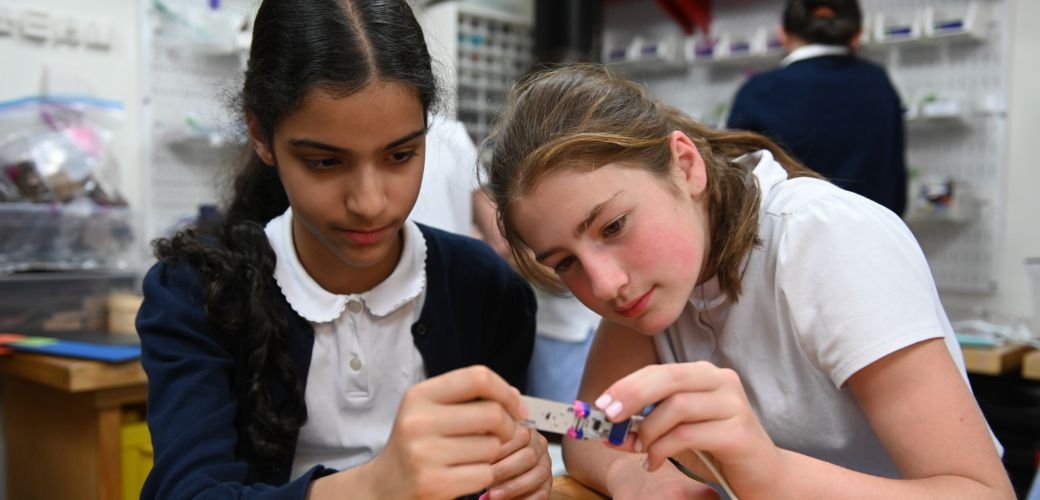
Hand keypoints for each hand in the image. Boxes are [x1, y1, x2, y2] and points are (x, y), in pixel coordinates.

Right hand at [370, 365, 526, 498]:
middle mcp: (418, 421)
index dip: (506, 391)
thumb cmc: (417, 445)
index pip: (477, 378)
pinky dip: (484, 475)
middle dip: (508, 426)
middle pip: (492, 414)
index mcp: (419, 396)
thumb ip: (469, 399)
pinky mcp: (434, 483)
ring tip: (474, 456)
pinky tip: (467, 474)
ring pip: (492, 446)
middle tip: (504, 435)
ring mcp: (425, 454)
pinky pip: (485, 473)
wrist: (384, 487)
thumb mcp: (431, 411)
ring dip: (493, 453)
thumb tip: (515, 396)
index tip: (516, 408)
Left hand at [483, 426, 550, 498]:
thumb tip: (478, 450)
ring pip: (536, 476)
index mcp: (528, 433)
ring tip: (493, 494)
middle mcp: (540, 448)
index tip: (483, 456)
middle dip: (505, 469)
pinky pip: (541, 494)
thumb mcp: (494, 445)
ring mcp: (545, 467)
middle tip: (486, 477)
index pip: (521, 436)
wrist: (507, 470)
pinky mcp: (546, 486)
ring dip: (513, 487)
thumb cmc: (498, 455)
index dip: (502, 447)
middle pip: (529, 456)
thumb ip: (489, 444)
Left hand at [595, 362, 782, 493]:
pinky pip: (689, 434)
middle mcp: (721, 381)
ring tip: (642, 451)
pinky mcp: (739, 432)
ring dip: (649, 431)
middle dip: (632, 397)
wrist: (764, 475)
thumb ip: (644, 428)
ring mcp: (733, 404)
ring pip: (677, 406)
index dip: (627, 385)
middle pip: (668, 379)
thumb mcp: (675, 435)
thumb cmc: (715, 450)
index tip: (601, 403)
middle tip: (609, 418)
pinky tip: (654, 463)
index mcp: (705, 374)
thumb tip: (606, 431)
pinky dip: (663, 449)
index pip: (659, 370)